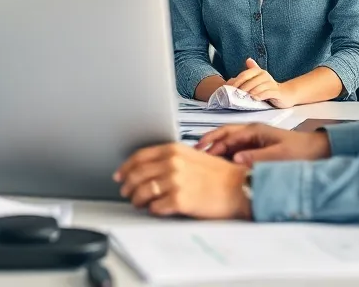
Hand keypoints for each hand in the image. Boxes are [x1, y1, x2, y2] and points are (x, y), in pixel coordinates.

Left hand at [114, 143, 251, 218]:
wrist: (238, 188)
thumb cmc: (219, 175)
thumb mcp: (192, 156)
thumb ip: (171, 158)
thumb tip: (149, 167)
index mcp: (173, 150)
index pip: (139, 157)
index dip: (125, 167)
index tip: (120, 175)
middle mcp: (172, 163)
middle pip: (136, 175)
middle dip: (127, 185)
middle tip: (126, 192)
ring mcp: (174, 181)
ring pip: (142, 192)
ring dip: (137, 199)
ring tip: (139, 203)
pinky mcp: (179, 200)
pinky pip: (155, 207)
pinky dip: (152, 209)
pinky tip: (156, 209)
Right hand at [198, 124, 330, 165]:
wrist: (317, 151)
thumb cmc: (300, 150)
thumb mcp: (277, 155)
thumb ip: (255, 157)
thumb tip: (235, 159)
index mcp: (255, 130)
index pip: (227, 134)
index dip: (212, 143)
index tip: (200, 151)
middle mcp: (252, 133)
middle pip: (224, 136)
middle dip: (209, 144)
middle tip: (194, 154)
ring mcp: (254, 141)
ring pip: (229, 144)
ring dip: (216, 151)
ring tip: (203, 161)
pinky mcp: (257, 149)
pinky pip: (237, 151)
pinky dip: (226, 157)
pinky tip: (221, 166)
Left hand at [227, 58, 298, 107]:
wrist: (286, 94)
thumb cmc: (268, 88)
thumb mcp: (257, 81)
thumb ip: (246, 77)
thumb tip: (233, 75)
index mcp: (258, 71)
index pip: (245, 74)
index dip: (236, 81)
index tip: (229, 89)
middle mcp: (265, 75)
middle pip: (250, 81)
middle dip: (241, 88)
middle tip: (234, 95)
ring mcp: (271, 83)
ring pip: (258, 87)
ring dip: (250, 92)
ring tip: (243, 97)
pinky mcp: (277, 92)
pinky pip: (267, 93)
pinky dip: (260, 95)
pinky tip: (255, 99)